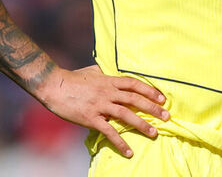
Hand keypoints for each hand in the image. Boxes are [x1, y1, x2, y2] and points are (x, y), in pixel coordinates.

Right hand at [36, 64, 169, 157]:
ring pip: (126, 114)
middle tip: (166, 116)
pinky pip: (109, 131)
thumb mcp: (91, 71)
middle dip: (153, 108)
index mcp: (108, 81)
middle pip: (135, 99)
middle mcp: (108, 92)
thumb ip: (102, 73)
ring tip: (154, 133)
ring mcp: (100, 105)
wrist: (54, 86)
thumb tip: (106, 71)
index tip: (161, 98)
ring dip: (142, 124)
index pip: (134, 84)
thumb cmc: (72, 78)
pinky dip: (120, 142)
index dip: (149, 91)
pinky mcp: (91, 118)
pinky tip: (128, 151)